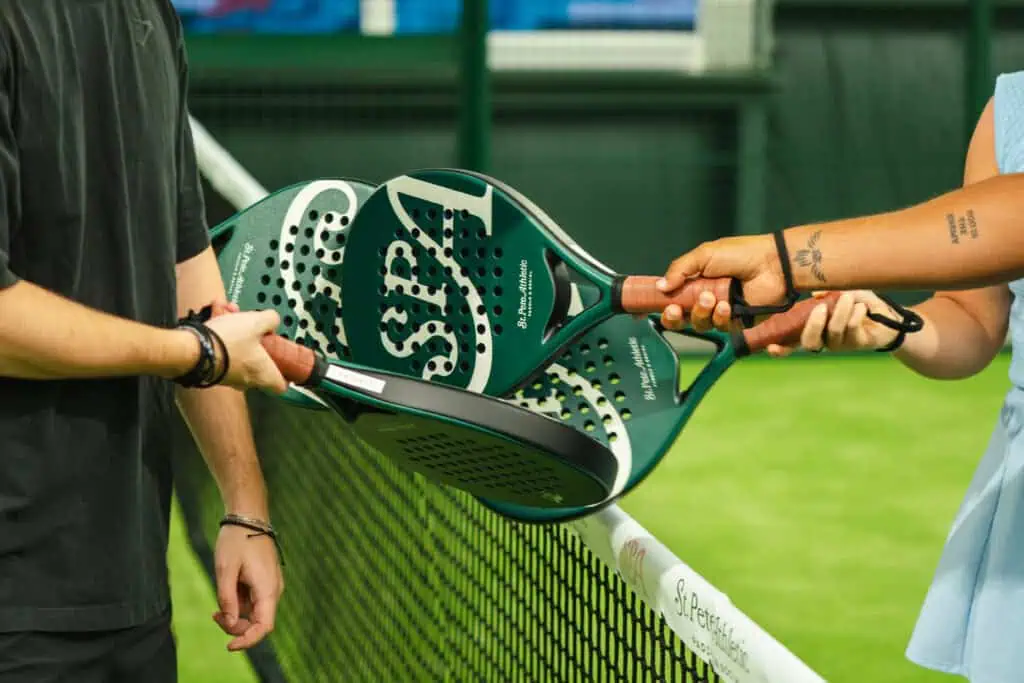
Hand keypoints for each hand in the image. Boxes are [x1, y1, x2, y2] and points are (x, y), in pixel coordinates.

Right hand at [201, 302, 288, 394]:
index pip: (280, 386)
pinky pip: (222, 348)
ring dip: (236, 330)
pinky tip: (216, 313)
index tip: (284, 363)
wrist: (192, 350)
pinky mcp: (213, 368)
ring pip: (239, 351)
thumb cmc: (227, 343)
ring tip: (229, 310)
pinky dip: (221, 332)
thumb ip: (271, 320)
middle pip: (259, 362)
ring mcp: (229, 375)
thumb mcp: (257, 323)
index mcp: (264, 374)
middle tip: (252, 325)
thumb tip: (273, 320)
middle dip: (255, 339)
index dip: (285, 375)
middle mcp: (246, 379)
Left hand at [212, 522, 283, 651]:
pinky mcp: (264, 581)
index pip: (264, 627)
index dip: (248, 641)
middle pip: (257, 622)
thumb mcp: (225, 569)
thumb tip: (228, 621)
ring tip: (217, 602)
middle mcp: (273, 590)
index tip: (228, 647)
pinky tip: (227, 591)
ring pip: (254, 613)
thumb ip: (226, 598)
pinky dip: (238, 604)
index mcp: (268, 589)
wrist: (248, 517)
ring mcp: (270, 585)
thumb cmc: (237, 540)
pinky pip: (253, 601)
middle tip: (214, 614)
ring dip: (235, 614)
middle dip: (235, 626)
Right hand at [657, 234, 786, 330]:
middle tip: (676, 309)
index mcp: (695, 282)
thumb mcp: (704, 255)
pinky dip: (721, 317)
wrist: (772, 264)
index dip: (660, 305)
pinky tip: (727, 305)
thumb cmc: (740, 254)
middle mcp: (705, 298)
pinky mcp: (736, 321)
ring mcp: (720, 311)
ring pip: (699, 324)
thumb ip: (680, 269)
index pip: (671, 298)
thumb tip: (660, 286)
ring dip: (701, 313)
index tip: (650, 309)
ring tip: (711, 298)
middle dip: (673, 317)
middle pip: (680, 318)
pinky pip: (720, 327)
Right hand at [764, 290, 900, 356]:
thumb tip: (815, 296)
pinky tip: (861, 307)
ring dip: (839, 313)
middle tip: (821, 307)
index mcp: (813, 328)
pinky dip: (854, 315)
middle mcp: (823, 340)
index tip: (770, 346)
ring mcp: (840, 344)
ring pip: (833, 333)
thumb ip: (829, 292)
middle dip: (812, 326)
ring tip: (848, 298)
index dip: (780, 348)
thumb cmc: (859, 302)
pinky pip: (851, 330)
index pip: (791, 342)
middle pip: (809, 343)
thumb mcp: (842, 293)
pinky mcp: (857, 344)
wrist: (888, 315)